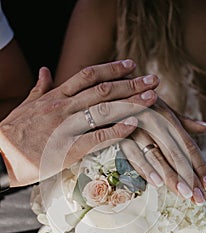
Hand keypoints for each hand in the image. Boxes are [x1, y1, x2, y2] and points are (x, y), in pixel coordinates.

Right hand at [0, 60, 158, 186]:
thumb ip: (39, 87)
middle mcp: (64, 106)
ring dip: (130, 103)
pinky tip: (133, 124)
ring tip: (151, 98)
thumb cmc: (13, 131)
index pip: (88, 76)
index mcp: (55, 96)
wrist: (1, 155)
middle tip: (152, 80)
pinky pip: (97, 136)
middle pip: (102, 90)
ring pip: (104, 109)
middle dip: (130, 84)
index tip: (130, 65)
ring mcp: (67, 126)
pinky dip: (116, 130)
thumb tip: (45, 70)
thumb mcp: (25, 104)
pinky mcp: (69, 148)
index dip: (111, 68)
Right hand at [120, 97, 205, 203]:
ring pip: (157, 156)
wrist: (111, 85)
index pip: (189, 147)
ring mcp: (138, 129)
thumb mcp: (163, 106)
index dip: (200, 167)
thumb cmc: (140, 98)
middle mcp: (156, 124)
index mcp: (168, 119)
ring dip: (170, 177)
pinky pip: (134, 155)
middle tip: (199, 198)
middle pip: (176, 154)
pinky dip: (145, 169)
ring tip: (183, 194)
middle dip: (189, 178)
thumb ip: (184, 121)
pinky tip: (155, 183)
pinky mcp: (120, 134)